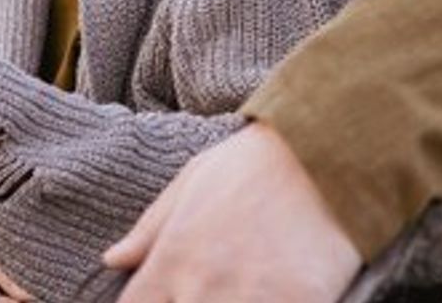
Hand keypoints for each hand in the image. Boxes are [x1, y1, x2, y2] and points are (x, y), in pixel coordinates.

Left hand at [105, 122, 360, 302]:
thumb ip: (151, 228)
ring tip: (249, 290)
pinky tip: (283, 295)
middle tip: (212, 288)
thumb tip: (113, 260)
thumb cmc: (257, 162)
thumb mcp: (193, 181)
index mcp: (172, 261)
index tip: (168, 297)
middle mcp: (202, 290)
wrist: (328, 153)